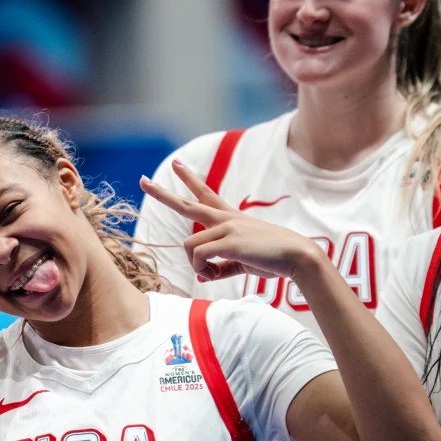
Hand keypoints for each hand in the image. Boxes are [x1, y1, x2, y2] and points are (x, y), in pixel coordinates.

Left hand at [140, 160, 321, 281]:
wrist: (297, 257)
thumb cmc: (274, 259)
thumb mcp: (243, 262)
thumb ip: (222, 266)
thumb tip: (203, 275)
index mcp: (230, 218)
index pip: (205, 194)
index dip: (189, 180)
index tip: (176, 165)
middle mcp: (225, 218)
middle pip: (187, 204)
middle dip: (162, 194)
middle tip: (143, 181)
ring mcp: (226, 227)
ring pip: (189, 246)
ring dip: (196, 266)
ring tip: (210, 274)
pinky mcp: (229, 241)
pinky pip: (199, 257)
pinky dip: (202, 271)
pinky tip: (214, 275)